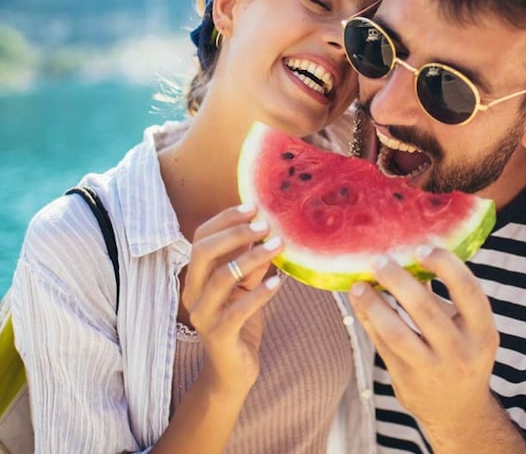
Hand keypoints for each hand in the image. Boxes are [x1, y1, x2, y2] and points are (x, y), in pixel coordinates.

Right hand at [181, 204, 283, 396]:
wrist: (232, 371)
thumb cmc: (240, 321)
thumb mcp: (246, 287)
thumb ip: (252, 263)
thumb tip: (269, 234)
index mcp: (195, 277)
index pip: (200, 238)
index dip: (225, 219)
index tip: (253, 207)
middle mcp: (192, 293)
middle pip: (203, 251)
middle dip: (235, 233)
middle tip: (266, 225)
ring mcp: (203, 315)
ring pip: (222, 277)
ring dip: (253, 257)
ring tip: (278, 246)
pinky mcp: (218, 335)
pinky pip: (238, 309)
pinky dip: (260, 293)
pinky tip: (279, 283)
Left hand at [348, 248, 521, 451]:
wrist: (460, 412)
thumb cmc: (461, 353)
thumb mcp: (465, 326)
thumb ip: (440, 294)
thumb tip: (408, 252)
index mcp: (482, 331)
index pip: (469, 291)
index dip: (445, 265)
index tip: (421, 248)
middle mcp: (460, 352)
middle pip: (425, 310)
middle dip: (398, 281)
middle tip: (380, 261)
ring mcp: (432, 370)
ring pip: (396, 332)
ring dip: (374, 304)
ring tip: (359, 284)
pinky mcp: (406, 380)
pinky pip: (382, 345)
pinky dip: (367, 319)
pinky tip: (358, 302)